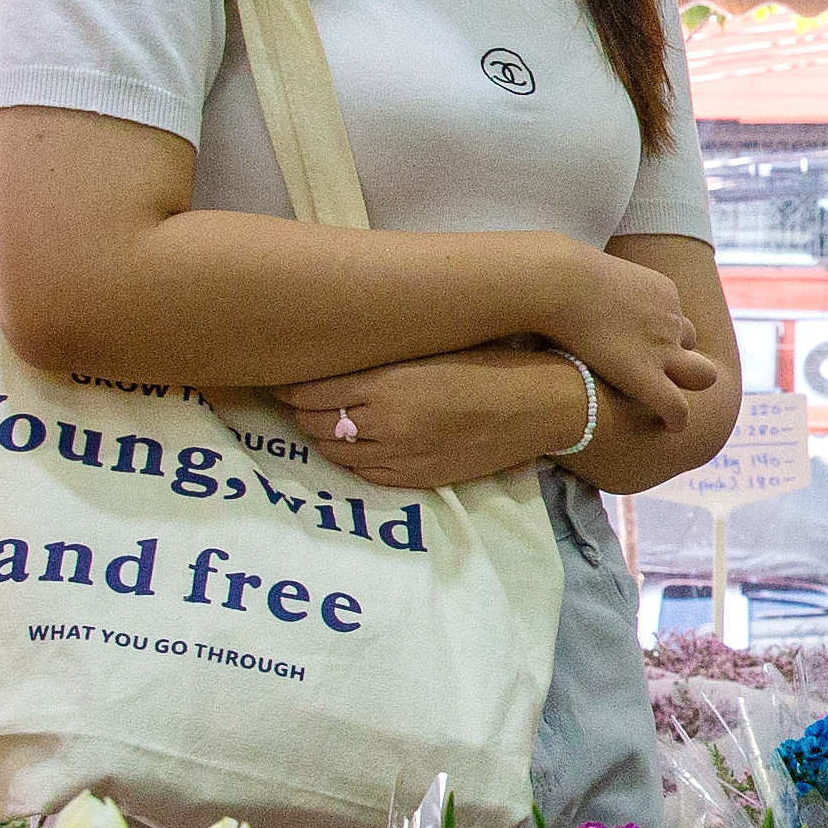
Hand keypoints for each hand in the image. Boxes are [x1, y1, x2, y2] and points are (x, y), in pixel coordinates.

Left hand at [281, 345, 600, 491]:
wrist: (541, 405)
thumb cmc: (488, 364)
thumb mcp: (428, 349)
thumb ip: (378, 360)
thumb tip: (331, 361)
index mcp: (387, 383)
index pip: (310, 392)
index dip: (291, 387)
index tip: (285, 379)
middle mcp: (387, 423)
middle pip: (314, 422)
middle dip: (303, 411)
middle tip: (302, 398)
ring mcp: (402, 456)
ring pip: (334, 451)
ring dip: (324, 436)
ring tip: (329, 420)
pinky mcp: (418, 478)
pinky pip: (363, 474)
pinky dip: (351, 459)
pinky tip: (357, 444)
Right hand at [542, 241, 714, 434]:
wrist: (558, 283)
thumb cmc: (556, 273)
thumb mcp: (585, 270)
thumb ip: (588, 280)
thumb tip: (561, 276)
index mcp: (661, 290)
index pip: (670, 314)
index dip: (656, 332)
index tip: (636, 342)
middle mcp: (671, 318)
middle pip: (691, 341)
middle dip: (681, 355)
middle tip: (657, 371)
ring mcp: (664, 348)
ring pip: (699, 374)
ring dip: (684, 385)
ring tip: (667, 401)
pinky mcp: (648, 376)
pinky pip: (676, 406)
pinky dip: (677, 418)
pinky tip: (670, 426)